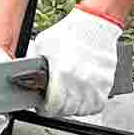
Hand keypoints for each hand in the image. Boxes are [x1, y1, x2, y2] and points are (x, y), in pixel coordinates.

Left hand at [27, 2, 130, 120]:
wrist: (94, 24)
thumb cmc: (69, 33)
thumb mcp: (42, 46)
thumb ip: (35, 66)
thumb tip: (27, 80)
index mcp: (62, 74)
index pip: (52, 106)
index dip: (44, 107)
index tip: (43, 105)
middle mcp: (80, 82)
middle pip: (66, 110)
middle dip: (57, 107)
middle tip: (54, 100)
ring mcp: (95, 85)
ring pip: (81, 110)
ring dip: (73, 107)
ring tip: (68, 98)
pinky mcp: (106, 84)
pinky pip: (97, 105)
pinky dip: (89, 105)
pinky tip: (81, 97)